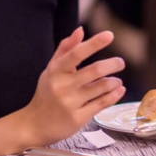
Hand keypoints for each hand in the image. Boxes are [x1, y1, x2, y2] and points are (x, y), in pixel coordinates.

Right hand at [17, 27, 125, 146]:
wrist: (35, 125)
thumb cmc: (46, 94)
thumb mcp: (51, 70)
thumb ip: (65, 49)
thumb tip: (80, 30)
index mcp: (55, 71)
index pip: (76, 53)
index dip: (94, 43)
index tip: (109, 35)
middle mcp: (63, 85)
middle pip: (94, 71)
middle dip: (112, 64)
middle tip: (120, 62)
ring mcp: (71, 102)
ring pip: (101, 88)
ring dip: (114, 82)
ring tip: (117, 80)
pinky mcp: (78, 118)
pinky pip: (101, 104)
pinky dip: (114, 95)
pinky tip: (119, 90)